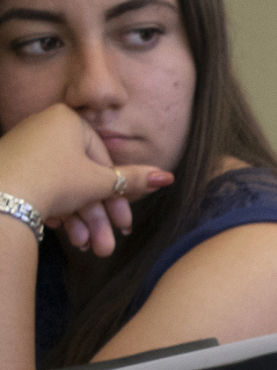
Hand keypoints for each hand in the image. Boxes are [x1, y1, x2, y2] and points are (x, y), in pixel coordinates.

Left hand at [0, 104, 172, 256]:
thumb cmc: (55, 181)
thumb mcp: (100, 182)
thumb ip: (134, 180)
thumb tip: (168, 177)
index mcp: (69, 121)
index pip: (104, 161)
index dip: (117, 197)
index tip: (123, 225)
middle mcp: (45, 127)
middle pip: (83, 178)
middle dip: (97, 218)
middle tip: (106, 246)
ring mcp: (24, 146)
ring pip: (62, 187)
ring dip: (79, 222)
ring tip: (85, 248)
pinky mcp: (8, 164)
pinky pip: (40, 186)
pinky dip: (53, 210)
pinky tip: (57, 230)